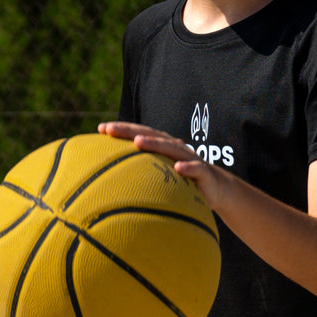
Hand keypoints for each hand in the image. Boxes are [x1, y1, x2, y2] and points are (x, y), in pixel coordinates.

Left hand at [97, 121, 227, 207]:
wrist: (216, 188)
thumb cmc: (182, 180)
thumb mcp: (161, 173)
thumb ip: (142, 170)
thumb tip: (113, 176)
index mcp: (163, 146)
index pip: (139, 134)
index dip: (122, 129)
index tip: (100, 128)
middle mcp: (174, 147)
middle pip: (151, 135)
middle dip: (130, 131)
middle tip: (110, 129)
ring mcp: (189, 158)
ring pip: (171, 148)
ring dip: (154, 144)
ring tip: (137, 143)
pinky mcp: (203, 173)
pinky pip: (196, 169)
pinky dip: (188, 167)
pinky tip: (179, 168)